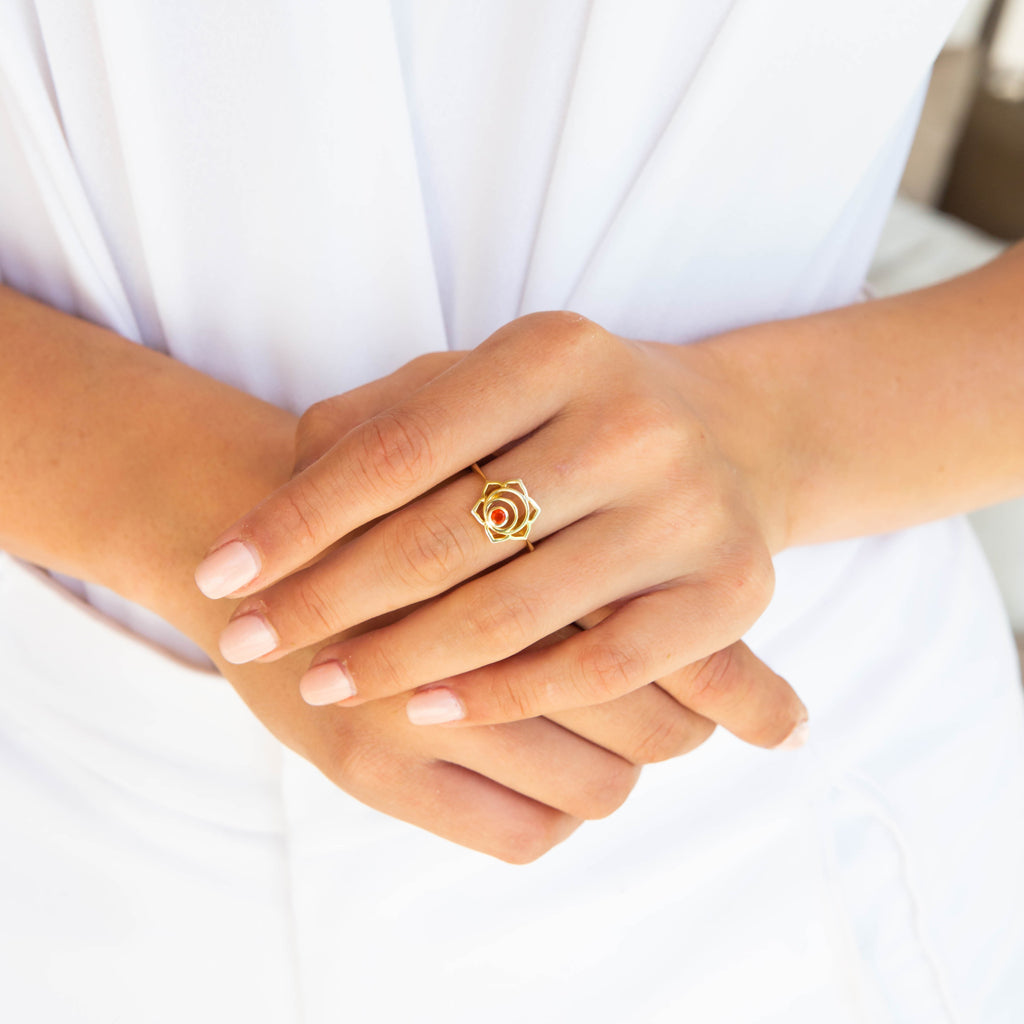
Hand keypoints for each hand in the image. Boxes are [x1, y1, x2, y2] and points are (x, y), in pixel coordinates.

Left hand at [196, 312, 807, 747]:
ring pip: (515, 610)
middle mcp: (634, 418)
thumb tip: (276, 504)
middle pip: (447, 533)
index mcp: (557, 350)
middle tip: (250, 642)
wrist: (726, 439)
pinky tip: (425, 711)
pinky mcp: (732, 590)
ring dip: (398, 660)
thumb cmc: (565, 418)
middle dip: (330, 599)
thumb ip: (376, 423)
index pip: (397, 448)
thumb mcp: (478, 388)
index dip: (297, 520)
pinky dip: (502, 696)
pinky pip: (598, 666)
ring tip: (321, 683)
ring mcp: (691, 507)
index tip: (218, 576)